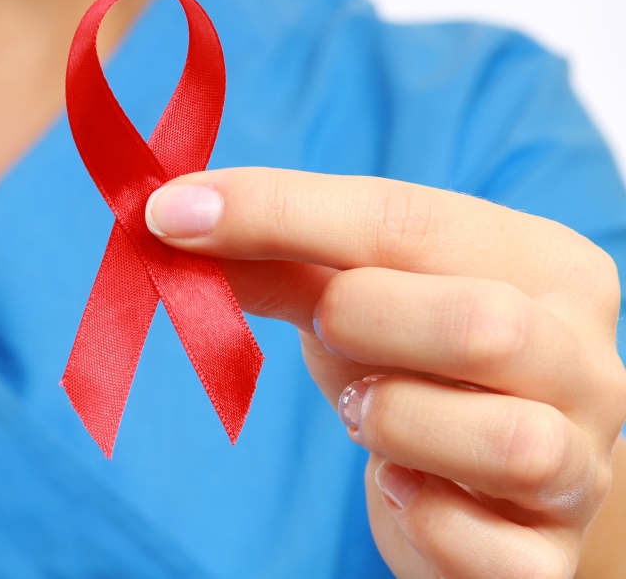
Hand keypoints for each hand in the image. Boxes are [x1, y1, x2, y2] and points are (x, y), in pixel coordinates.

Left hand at [145, 168, 625, 577]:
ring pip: (507, 443)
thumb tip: (175, 216)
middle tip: (327, 328)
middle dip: (363, 323)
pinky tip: (401, 488)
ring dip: (396, 424)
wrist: (485, 465)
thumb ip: (279, 256)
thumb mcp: (353, 292)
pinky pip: (486, 550)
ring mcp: (584, 462)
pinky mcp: (548, 553)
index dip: (277, 213)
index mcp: (541, 264)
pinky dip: (417, 519)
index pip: (405, 220)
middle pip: (480, 327)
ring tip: (368, 413)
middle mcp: (586, 360)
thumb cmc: (417, 357)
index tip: (174, 214)